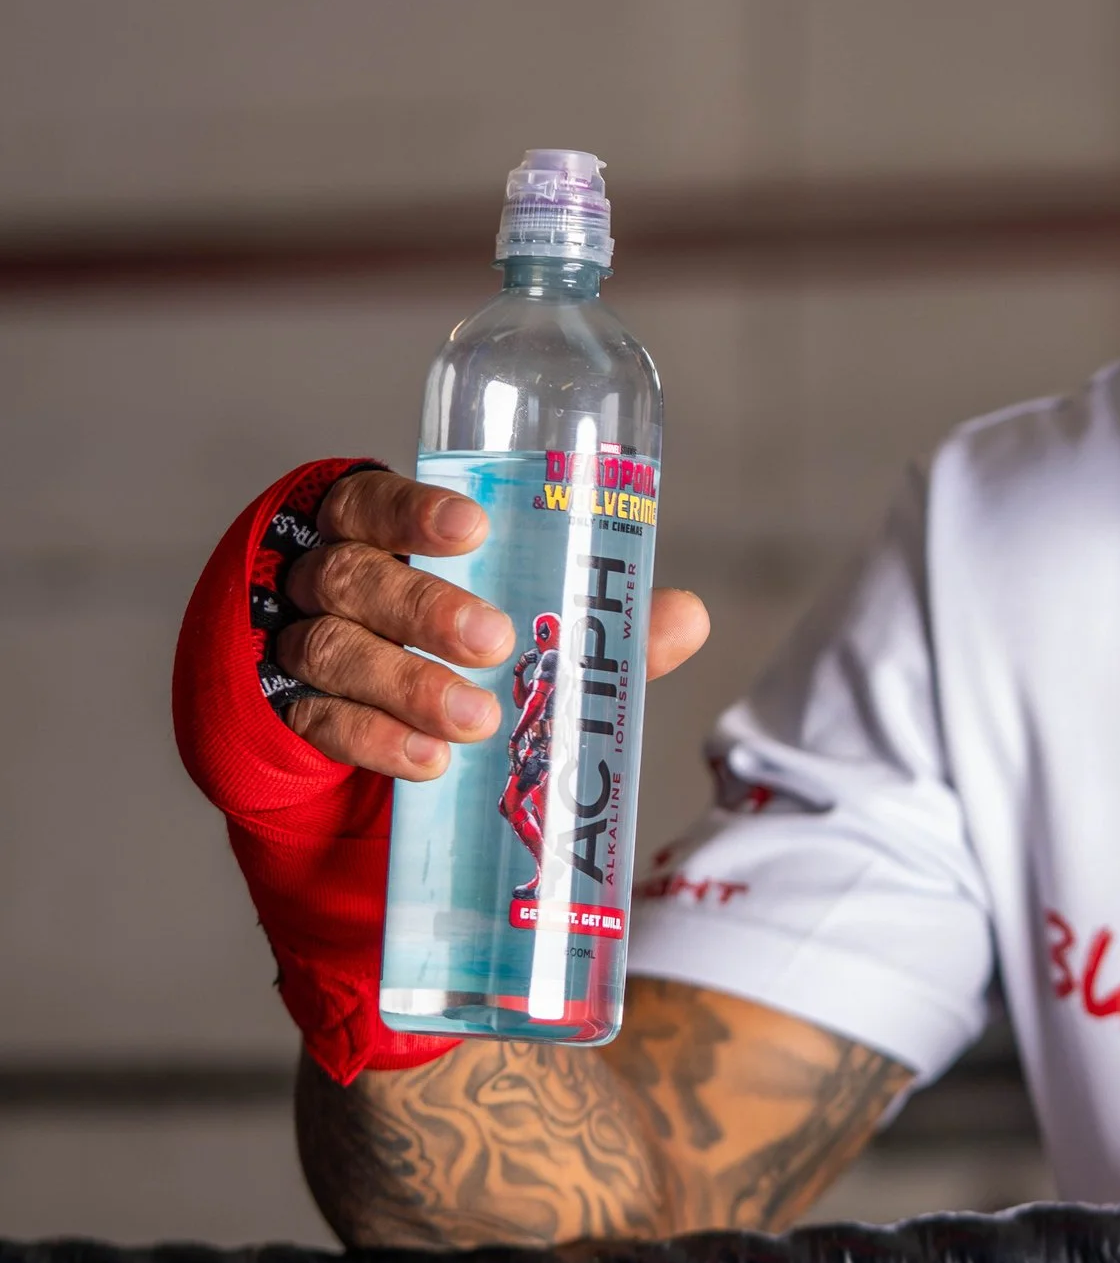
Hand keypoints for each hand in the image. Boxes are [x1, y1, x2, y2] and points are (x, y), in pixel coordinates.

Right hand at [271, 465, 709, 780]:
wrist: (344, 701)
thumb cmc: (441, 627)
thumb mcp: (507, 607)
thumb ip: (587, 615)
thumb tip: (688, 616)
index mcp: (370, 528)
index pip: (372, 501)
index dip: (413, 511)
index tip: (473, 528)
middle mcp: (323, 577)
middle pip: (354, 579)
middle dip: (426, 609)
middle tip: (496, 641)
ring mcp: (299, 644)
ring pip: (336, 651)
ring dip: (408, 686)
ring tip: (476, 721)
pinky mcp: (289, 711)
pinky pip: (320, 722)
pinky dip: (376, 741)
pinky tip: (429, 762)